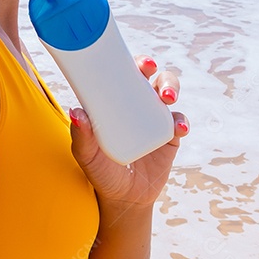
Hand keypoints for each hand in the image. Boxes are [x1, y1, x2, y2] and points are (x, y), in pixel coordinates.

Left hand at [69, 55, 187, 206]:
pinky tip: (179, 128)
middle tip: (149, 69)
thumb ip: (81, 137)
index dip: (129, 61)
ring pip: (168, 91)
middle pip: (150, 76)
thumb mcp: (87, 156)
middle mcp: (136, 104)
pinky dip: (181, 121)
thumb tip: (76, 113)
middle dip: (152, 67)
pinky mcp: (170, 135)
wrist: (124, 198)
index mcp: (114, 102)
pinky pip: (179, 121)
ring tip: (167, 97)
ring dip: (171, 86)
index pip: (123, 74)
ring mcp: (155, 118)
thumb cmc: (101, 171)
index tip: (135, 60)